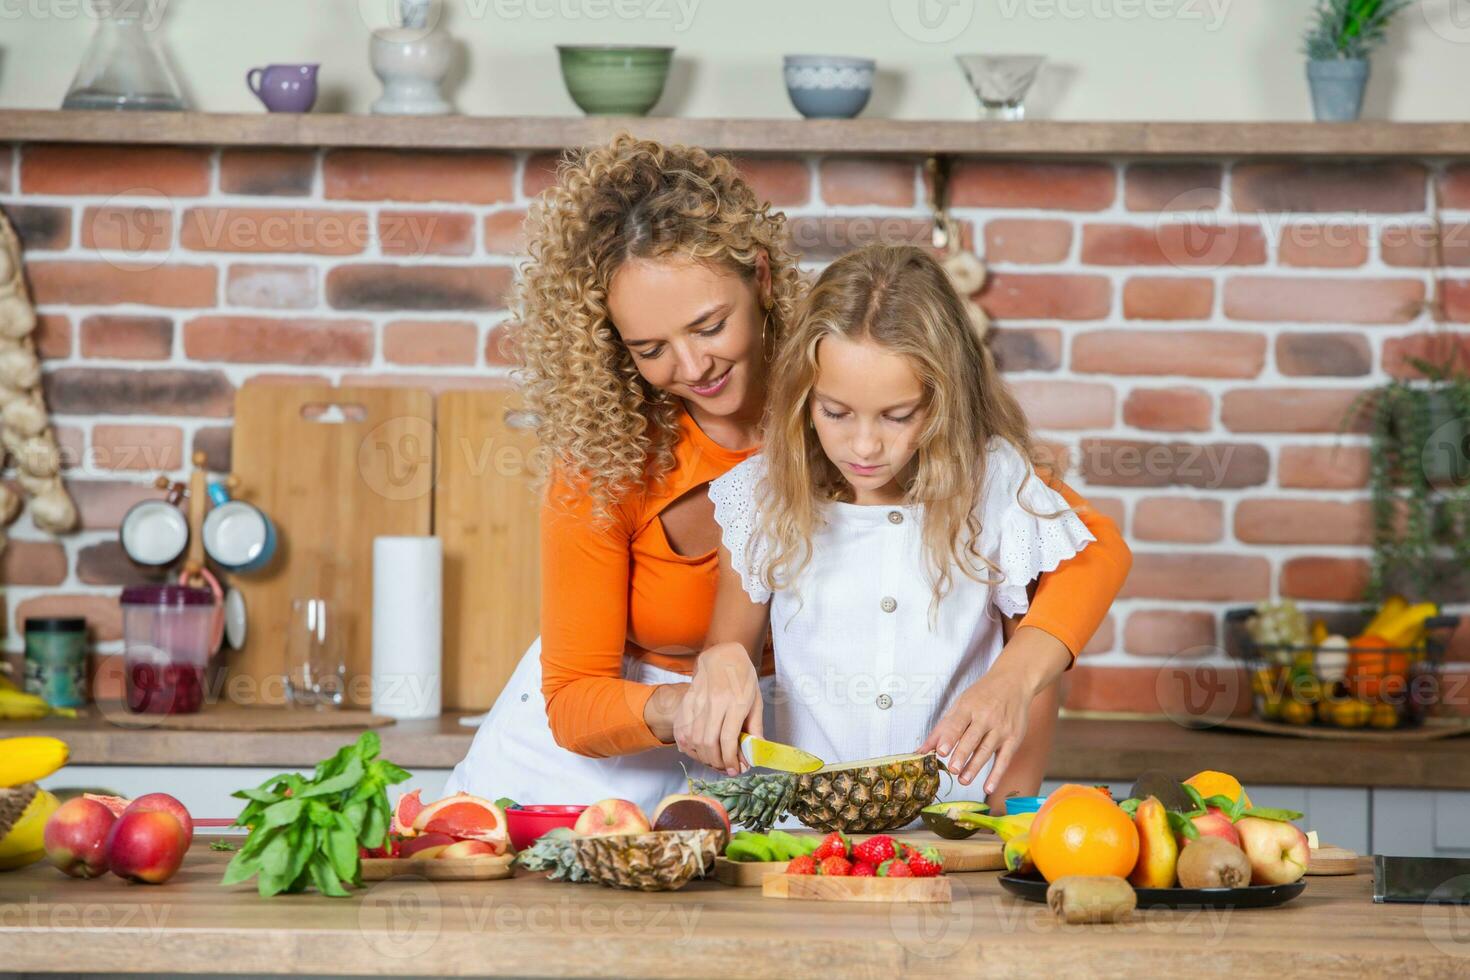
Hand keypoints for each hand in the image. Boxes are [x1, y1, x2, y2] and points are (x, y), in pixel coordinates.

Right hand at [673, 642, 762, 775]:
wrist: (723, 654)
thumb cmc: (743, 677)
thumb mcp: (756, 700)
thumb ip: (755, 727)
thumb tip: (755, 752)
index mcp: (735, 702)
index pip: (727, 739)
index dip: (730, 759)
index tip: (736, 770)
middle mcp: (714, 702)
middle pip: (708, 742)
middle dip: (716, 762)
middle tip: (725, 768)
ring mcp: (698, 701)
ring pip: (693, 738)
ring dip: (703, 756)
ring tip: (714, 761)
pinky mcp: (687, 700)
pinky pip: (682, 729)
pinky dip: (688, 745)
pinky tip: (698, 750)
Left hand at [918, 670, 1030, 793]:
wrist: (1014, 683)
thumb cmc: (982, 695)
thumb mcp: (960, 705)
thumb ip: (941, 729)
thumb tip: (921, 750)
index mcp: (969, 707)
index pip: (957, 724)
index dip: (949, 738)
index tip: (941, 751)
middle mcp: (986, 718)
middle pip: (972, 739)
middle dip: (962, 754)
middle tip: (952, 769)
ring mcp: (1001, 729)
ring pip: (986, 750)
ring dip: (975, 767)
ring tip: (963, 780)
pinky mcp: (1013, 739)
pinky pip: (1004, 759)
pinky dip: (997, 774)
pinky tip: (988, 786)